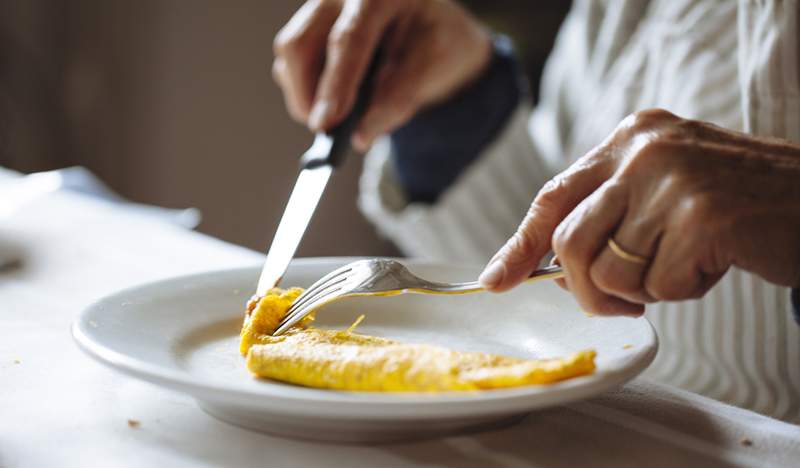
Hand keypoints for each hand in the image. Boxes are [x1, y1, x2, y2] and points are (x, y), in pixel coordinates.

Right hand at [272, 0, 490, 150]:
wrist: (428, 27)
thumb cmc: (433, 42)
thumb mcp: (433, 67)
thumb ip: (399, 98)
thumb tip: (361, 135)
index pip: (350, 37)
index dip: (336, 83)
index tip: (326, 122)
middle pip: (302, 44)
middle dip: (308, 95)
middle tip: (324, 131)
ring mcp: (317, 8)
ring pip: (291, 55)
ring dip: (306, 96)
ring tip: (337, 118)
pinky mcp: (304, 28)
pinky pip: (289, 64)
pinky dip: (308, 91)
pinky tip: (335, 100)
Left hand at [479, 109, 799, 315]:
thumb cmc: (735, 204)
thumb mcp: (664, 188)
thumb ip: (611, 211)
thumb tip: (550, 264)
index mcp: (630, 137)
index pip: (554, 196)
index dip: (520, 243)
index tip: (496, 278)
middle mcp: (644, 150)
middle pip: (569, 242)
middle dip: (586, 289)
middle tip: (621, 302)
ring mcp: (672, 179)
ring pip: (608, 270)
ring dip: (640, 290)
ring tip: (682, 268)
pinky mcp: (701, 217)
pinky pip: (656, 286)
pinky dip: (680, 292)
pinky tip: (711, 267)